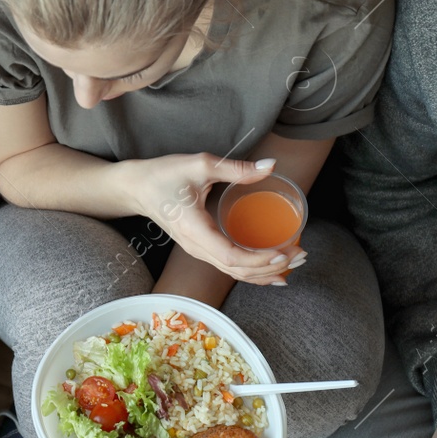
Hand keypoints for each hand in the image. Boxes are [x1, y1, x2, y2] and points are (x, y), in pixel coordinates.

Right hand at [122, 153, 303, 284]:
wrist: (136, 187)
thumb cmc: (163, 175)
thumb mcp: (200, 164)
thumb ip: (237, 168)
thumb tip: (270, 166)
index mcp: (195, 229)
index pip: (230, 256)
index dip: (258, 259)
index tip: (282, 252)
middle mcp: (196, 247)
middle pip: (237, 271)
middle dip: (271, 268)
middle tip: (300, 256)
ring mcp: (198, 251)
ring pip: (234, 273)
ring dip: (264, 273)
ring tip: (293, 264)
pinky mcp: (201, 248)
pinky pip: (229, 267)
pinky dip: (252, 271)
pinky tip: (271, 269)